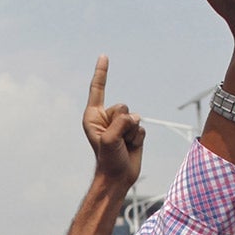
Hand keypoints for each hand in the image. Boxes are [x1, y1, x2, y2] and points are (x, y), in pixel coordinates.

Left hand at [81, 56, 143, 193]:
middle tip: (117, 140)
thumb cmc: (108, 159)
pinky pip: (141, 128)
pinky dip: (138, 138)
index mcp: (94, 116)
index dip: (101, 72)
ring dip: (131, 132)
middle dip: (123, 123)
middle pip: (122, 106)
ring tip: (123, 145)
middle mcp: (106, 118)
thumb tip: (133, 117)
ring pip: (134, 117)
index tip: (104, 56)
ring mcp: (120, 125)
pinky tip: (131, 147)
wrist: (118, 177)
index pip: (98, 89)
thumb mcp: (110, 140)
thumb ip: (120, 123)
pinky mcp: (132, 132)